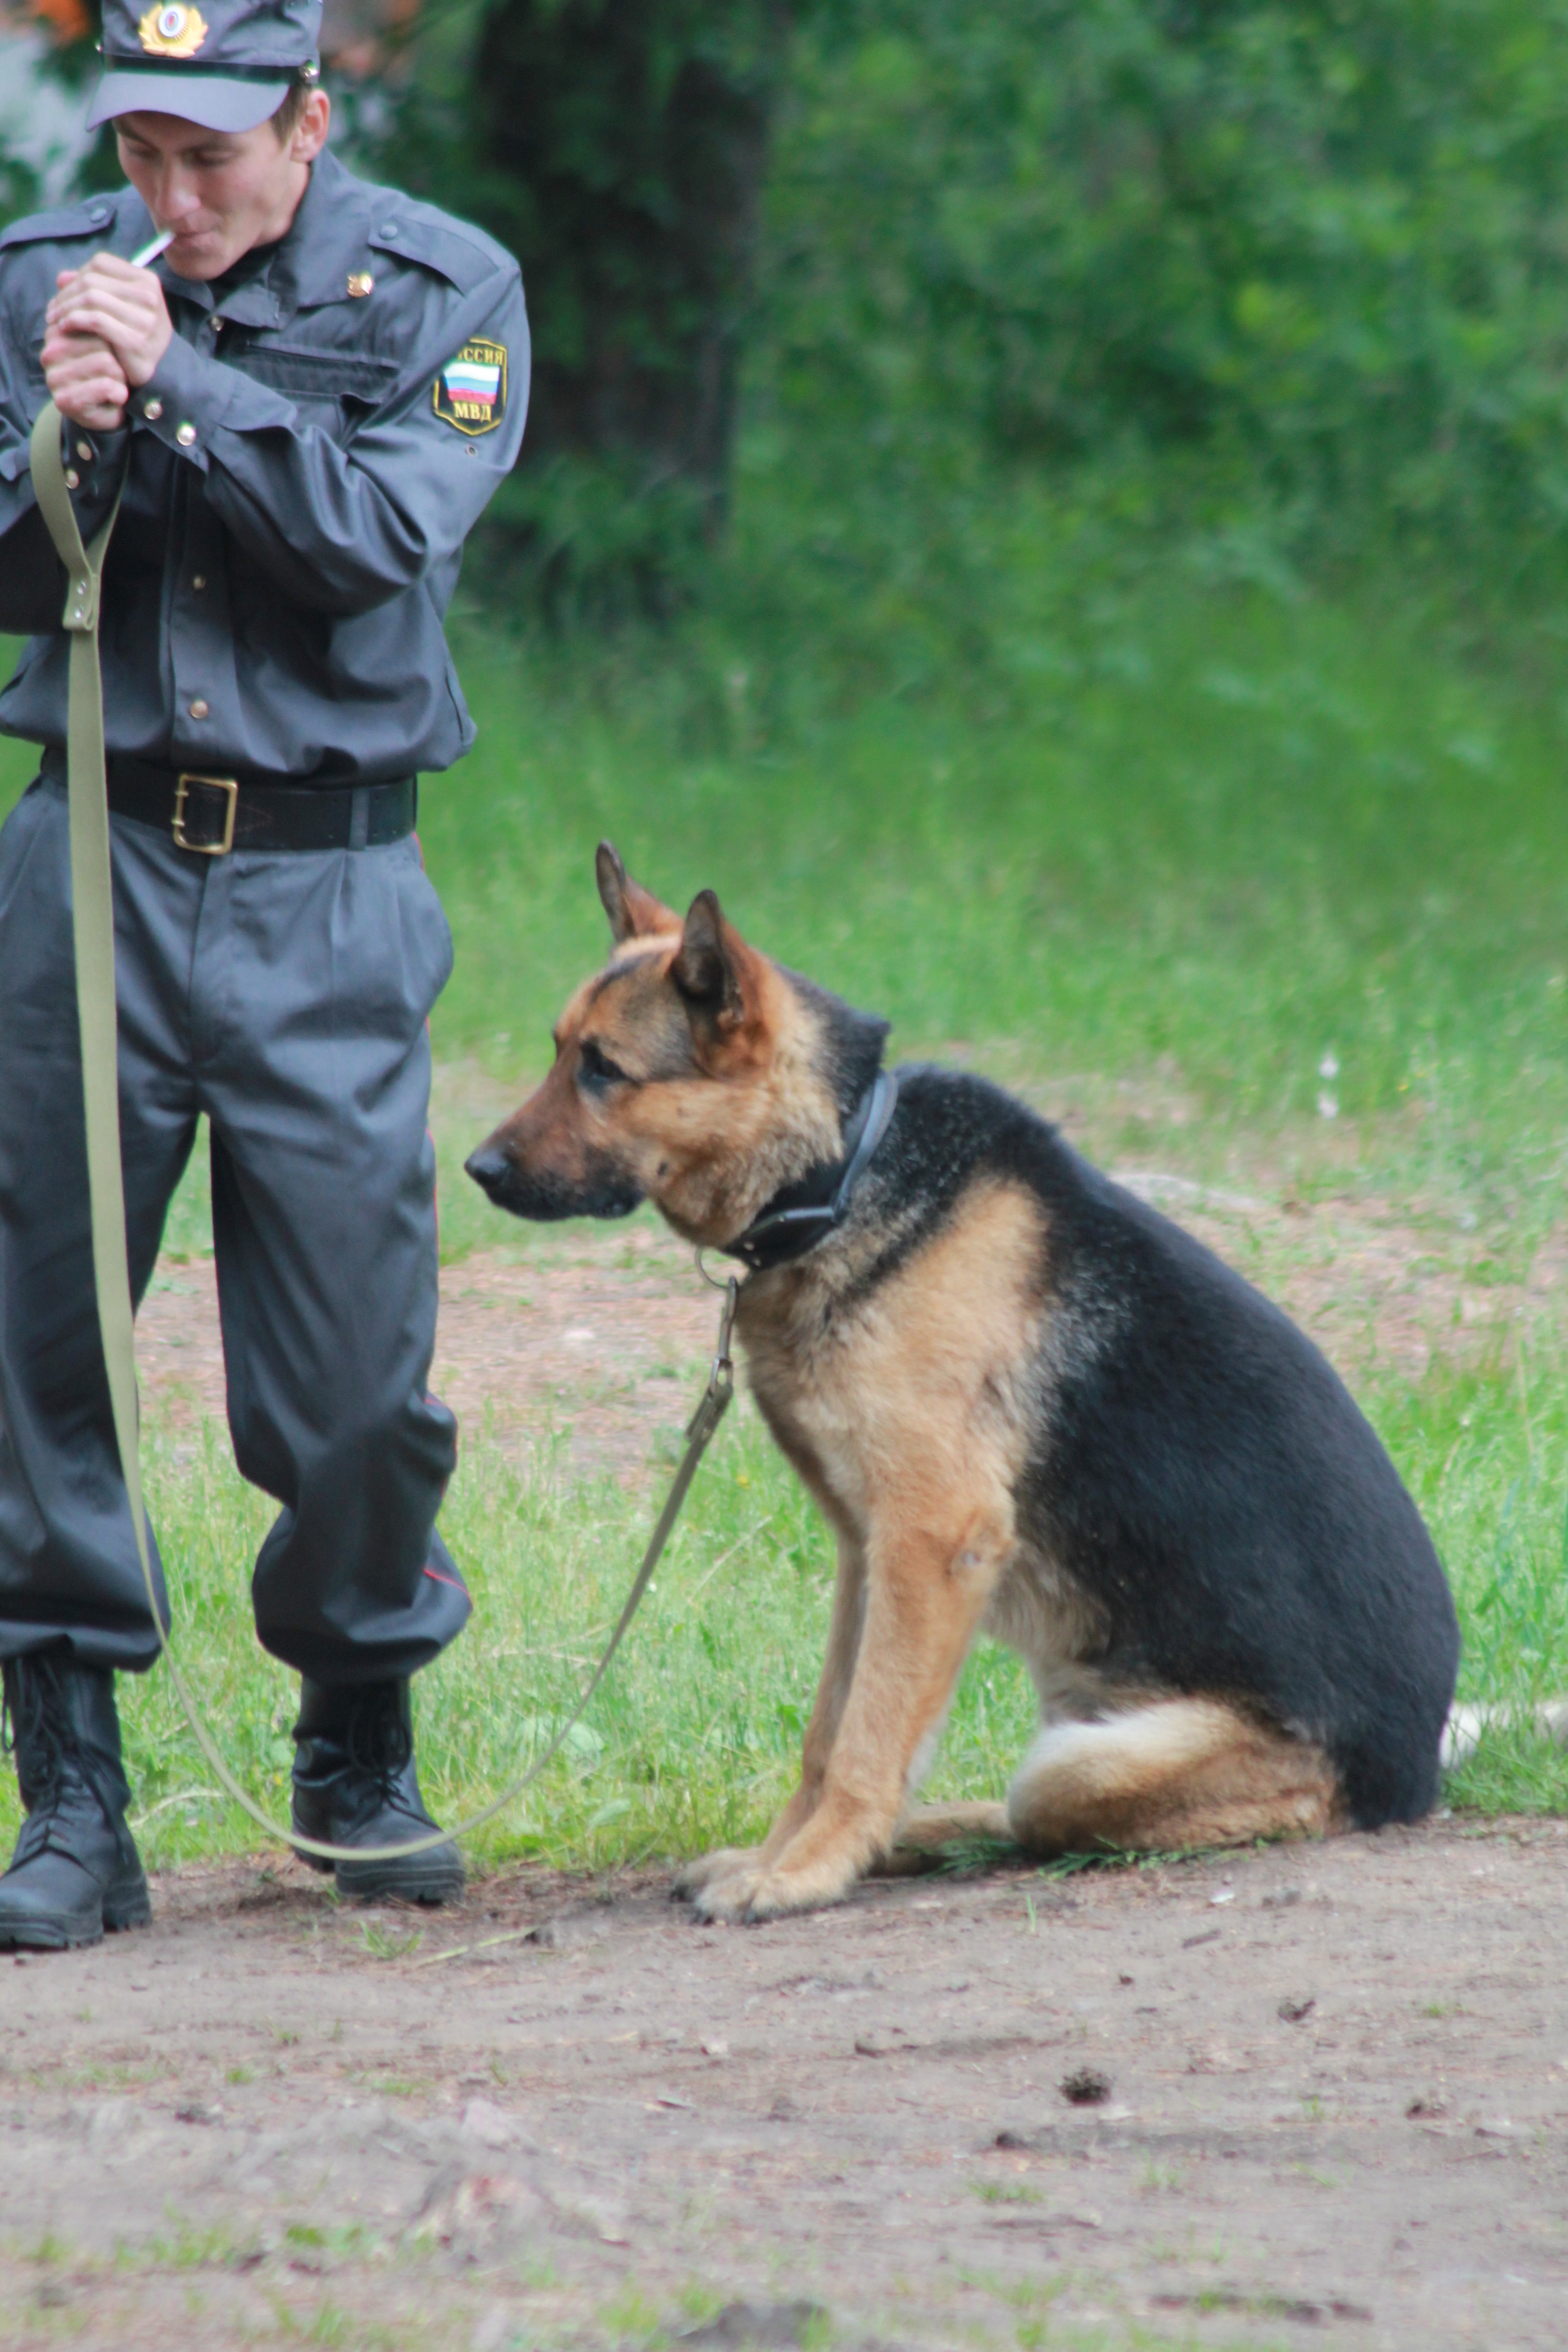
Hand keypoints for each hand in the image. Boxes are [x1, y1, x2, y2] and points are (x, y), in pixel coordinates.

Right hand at [40, 328, 129, 432]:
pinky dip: (120, 394)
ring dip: (120, 377)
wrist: (103, 414)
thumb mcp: (102, 344)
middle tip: (113, 375)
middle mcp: (50, 353)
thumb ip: (97, 322)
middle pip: (101, 342)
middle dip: (117, 359)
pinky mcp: (65, 400)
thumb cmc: (105, 374)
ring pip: (107, 363)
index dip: (112, 341)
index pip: (94, 321)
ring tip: (113, 385)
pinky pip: (107, 387)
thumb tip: (97, 298)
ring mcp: (54, 378)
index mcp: (55, 333)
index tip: (110, 355)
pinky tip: (114, 398)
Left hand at [45, 253, 172, 388]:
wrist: (164, 372)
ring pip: (91, 298)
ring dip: (66, 308)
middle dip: (66, 294)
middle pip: (92, 280)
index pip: (101, 263)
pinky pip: (94, 320)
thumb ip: (93, 288)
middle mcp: (149, 296)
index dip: (77, 274)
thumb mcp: (120, 306)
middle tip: (52, 309)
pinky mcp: (134, 339)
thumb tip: (61, 278)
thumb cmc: (137, 335)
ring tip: (55, 319)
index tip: (64, 292)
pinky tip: (65, 328)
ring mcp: (144, 318)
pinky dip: (74, 321)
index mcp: (147, 280)